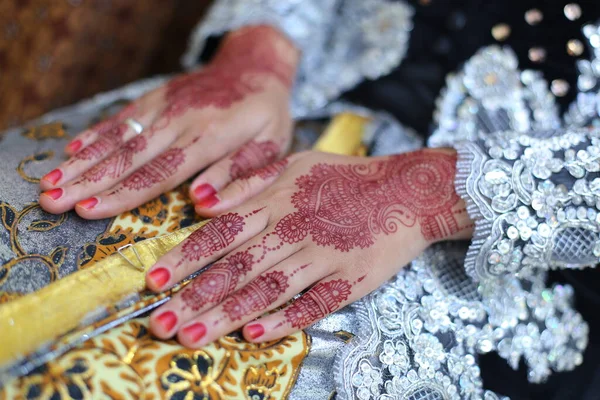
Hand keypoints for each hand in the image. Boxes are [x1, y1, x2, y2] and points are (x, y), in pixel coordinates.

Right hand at [38, 25, 298, 218]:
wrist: (256, 66)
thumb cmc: (267, 115)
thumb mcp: (271, 147)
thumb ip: (240, 175)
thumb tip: (203, 204)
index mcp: (210, 137)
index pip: (159, 171)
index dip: (122, 193)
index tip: (88, 211)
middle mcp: (180, 119)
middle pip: (128, 156)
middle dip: (87, 181)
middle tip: (51, 202)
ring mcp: (164, 106)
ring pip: (117, 136)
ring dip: (81, 160)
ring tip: (50, 182)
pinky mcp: (156, 97)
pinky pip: (121, 118)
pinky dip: (95, 134)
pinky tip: (70, 150)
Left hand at [144, 149, 473, 346]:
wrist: (406, 190)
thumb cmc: (344, 178)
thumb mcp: (294, 165)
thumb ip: (249, 184)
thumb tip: (203, 203)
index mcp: (277, 201)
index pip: (222, 233)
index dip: (185, 258)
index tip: (153, 282)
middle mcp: (293, 229)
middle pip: (237, 268)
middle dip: (195, 298)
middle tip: (159, 324)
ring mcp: (323, 255)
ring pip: (267, 289)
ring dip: (227, 316)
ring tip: (191, 337)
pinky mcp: (349, 279)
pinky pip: (313, 304)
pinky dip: (283, 321)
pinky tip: (253, 337)